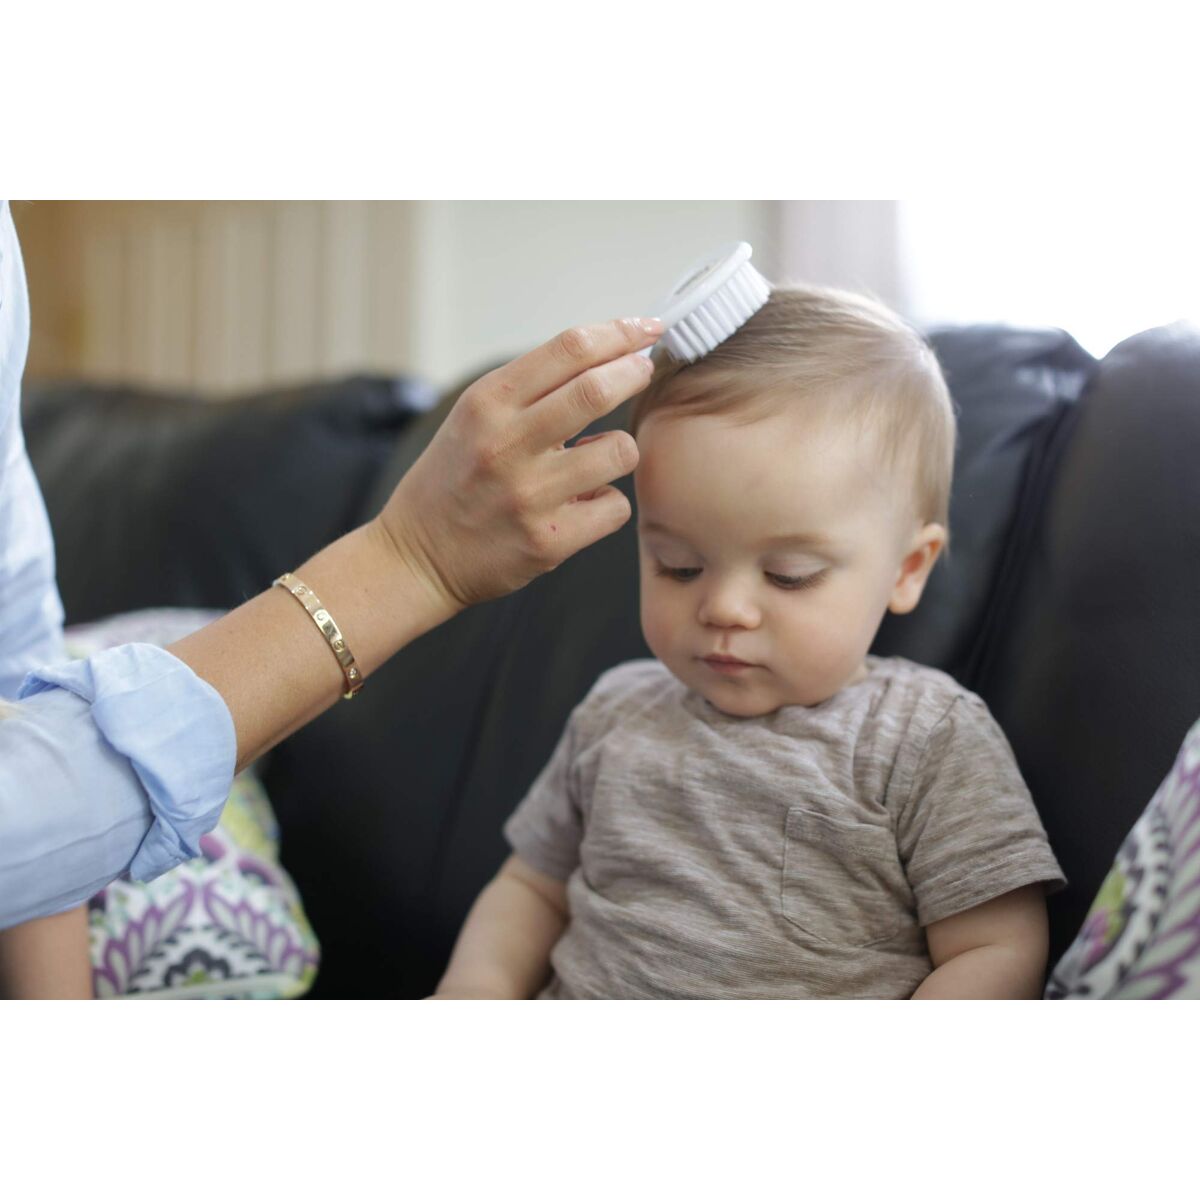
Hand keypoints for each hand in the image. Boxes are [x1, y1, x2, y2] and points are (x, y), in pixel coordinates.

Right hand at [375, 317, 661, 613]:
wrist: (417, 557)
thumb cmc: (455, 479)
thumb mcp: (473, 417)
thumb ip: (530, 388)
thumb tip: (606, 353)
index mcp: (487, 403)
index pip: (569, 349)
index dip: (619, 333)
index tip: (645, 329)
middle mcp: (506, 444)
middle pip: (598, 389)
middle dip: (635, 372)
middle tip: (645, 369)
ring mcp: (528, 494)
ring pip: (619, 450)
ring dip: (620, 448)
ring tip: (598, 457)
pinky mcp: (548, 540)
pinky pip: (614, 507)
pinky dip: (607, 502)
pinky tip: (583, 503)